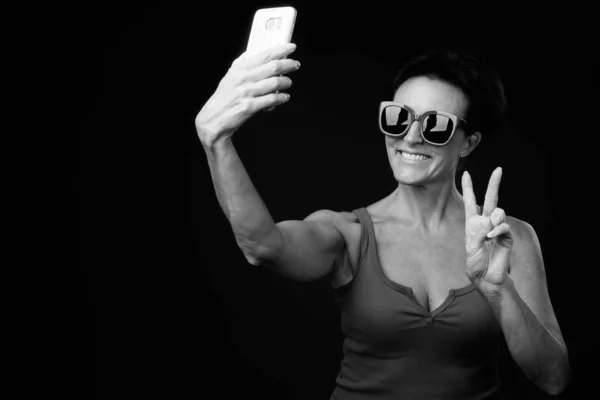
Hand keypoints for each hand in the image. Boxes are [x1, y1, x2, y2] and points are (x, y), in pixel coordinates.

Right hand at [195, 43, 299, 146]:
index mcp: (238, 69)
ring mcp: (246, 93)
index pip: (263, 55)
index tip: (291, 47)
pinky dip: (281, 98)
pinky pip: (272, 100)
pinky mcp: (250, 107)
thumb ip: (241, 64)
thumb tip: (253, 51)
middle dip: (288, 64)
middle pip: (272, 67)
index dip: (280, 49)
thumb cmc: (223, 99)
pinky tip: (284, 97)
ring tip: (289, 82)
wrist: (214, 120)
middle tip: (295, 64)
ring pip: (274, 83)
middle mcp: (242, 79)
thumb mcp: (229, 77)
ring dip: (286, 82)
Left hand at [461, 167, 512, 294]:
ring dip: (494, 220)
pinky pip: (504, 226)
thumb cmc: (476, 265)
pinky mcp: (506, 237)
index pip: (470, 202)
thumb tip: (490, 221)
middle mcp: (485, 223)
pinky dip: (498, 230)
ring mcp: (497, 229)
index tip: (466, 173)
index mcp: (472, 224)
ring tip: (488, 235)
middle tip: (498, 169)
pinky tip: (492, 237)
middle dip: (493, 184)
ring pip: (499, 212)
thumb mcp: (471, 249)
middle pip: (490, 199)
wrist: (487, 278)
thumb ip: (478, 234)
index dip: (469, 188)